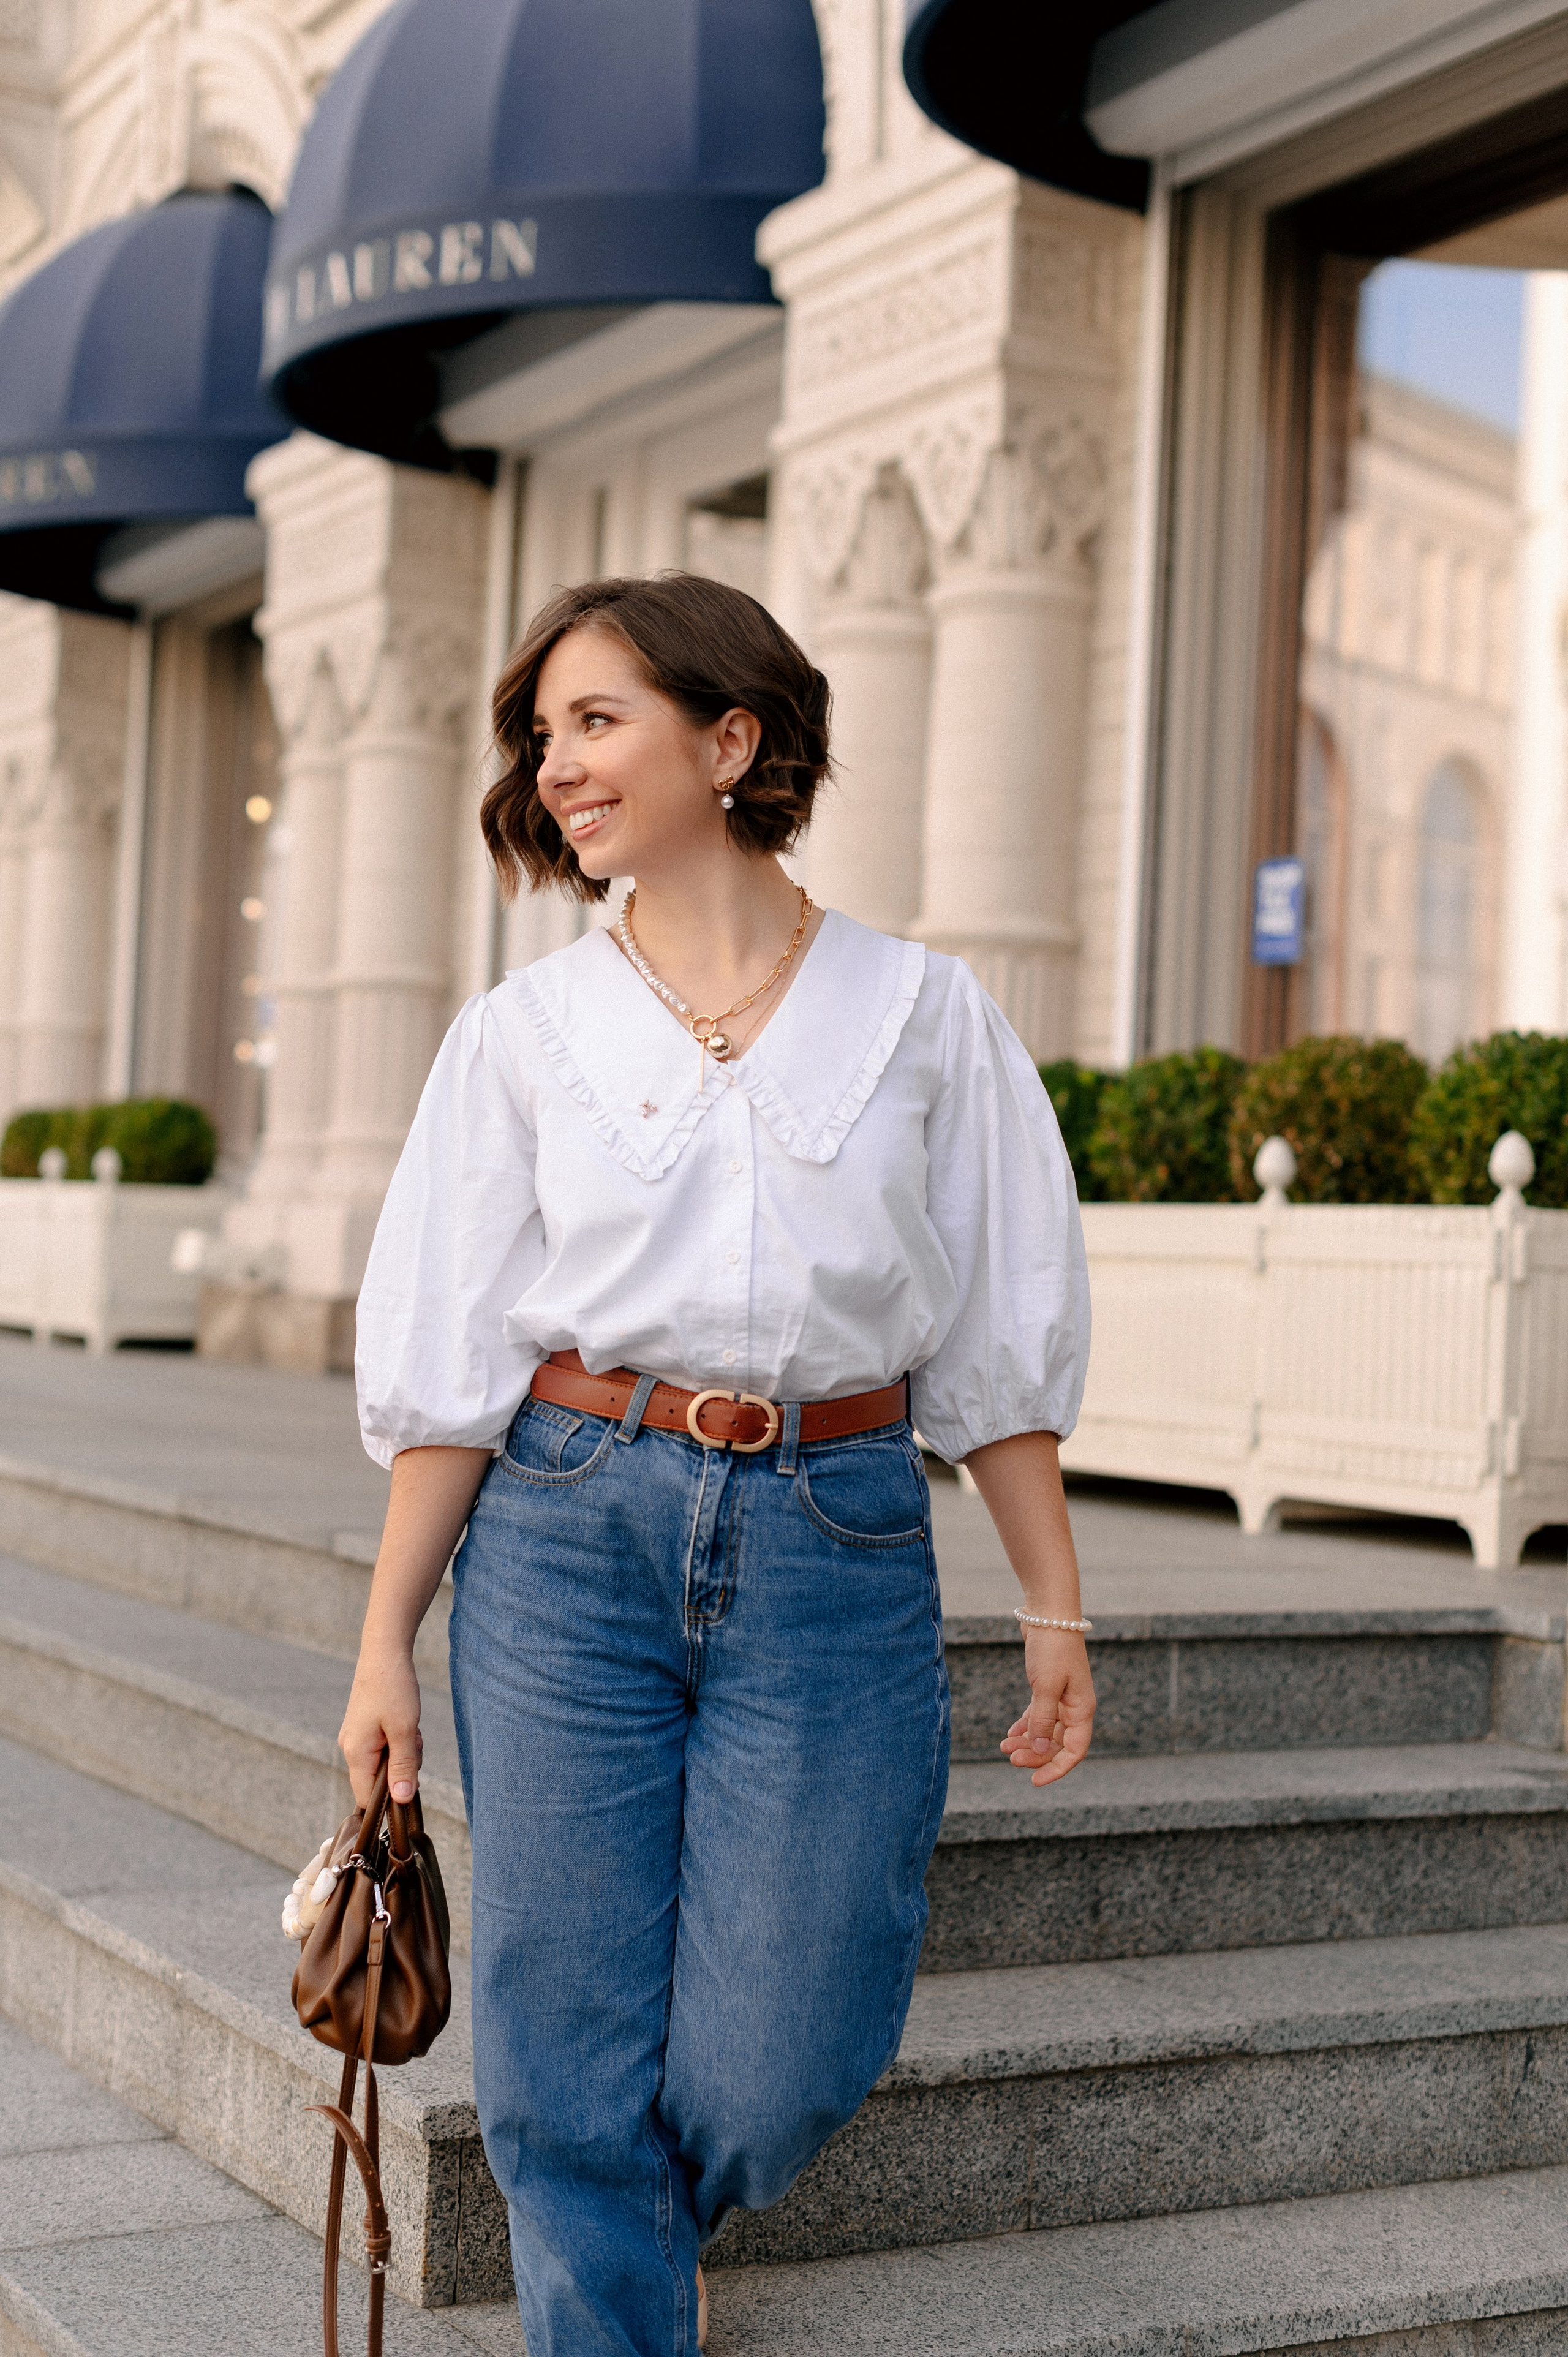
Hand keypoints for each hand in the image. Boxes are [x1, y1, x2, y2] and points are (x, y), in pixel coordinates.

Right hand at [338, 1640, 422, 1805]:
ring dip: (404, 1751)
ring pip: (385, 1762)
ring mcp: (357, 1737)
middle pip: (378, 1780)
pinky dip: (399, 1739)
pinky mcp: (365, 1728)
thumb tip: (402, 1800)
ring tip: (410, 1727)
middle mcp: (350, 1748)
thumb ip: (403, 1767)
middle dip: (402, 1768)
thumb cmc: (393, 1688)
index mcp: (355, 1753)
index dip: (389, 1799)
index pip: (366, 1798)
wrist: (385, 1652)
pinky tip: (406, 1721)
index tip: (411, 1780)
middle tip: (412, 1740)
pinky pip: (385, 1747)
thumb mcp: (404, 1730)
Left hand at [1000, 1628, 1094, 1785]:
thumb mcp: (1045, 1687)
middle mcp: (1075, 1707)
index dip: (1056, 1769)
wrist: (1048, 1614)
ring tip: (1003, 1747)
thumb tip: (1038, 1751)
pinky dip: (1026, 1726)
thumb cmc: (1052, 1648)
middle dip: (1034, 1755)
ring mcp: (1062, 1697)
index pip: (1075, 1751)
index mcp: (1082, 1709)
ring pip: (1045, 1731)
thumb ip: (1042, 1720)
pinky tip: (1010, 1734)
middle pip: (1057, 1744)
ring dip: (1027, 1742)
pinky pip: (1038, 1716)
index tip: (1035, 1781)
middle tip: (1009, 1758)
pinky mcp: (1048, 1688)